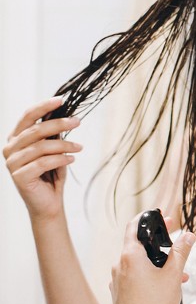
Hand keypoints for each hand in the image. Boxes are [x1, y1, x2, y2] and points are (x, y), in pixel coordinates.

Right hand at [3, 97, 81, 220]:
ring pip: (41, 147)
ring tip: (79, 148)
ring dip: (64, 145)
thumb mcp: (54, 150)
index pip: (27, 117)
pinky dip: (60, 159)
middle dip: (59, 124)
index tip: (61, 100)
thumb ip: (54, 134)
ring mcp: (12, 163)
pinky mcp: (19, 176)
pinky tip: (72, 159)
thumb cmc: (51, 175)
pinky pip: (42, 162)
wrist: (48, 203)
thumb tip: (64, 115)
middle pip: (35, 130)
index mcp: (15, 139)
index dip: (43, 106)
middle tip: (78, 122)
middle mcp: (10, 149)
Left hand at [110, 211, 195, 303]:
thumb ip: (181, 251)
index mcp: (129, 257)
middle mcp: (119, 267)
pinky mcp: (119, 296)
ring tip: (180, 275)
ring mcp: (117, 283)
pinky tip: (166, 289)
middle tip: (178, 245)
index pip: (134, 227)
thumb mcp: (174, 274)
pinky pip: (134, 280)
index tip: (164, 219)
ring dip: (158, 265)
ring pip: (139, 266)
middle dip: (161, 247)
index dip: (149, 219)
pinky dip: (149, 278)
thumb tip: (188, 235)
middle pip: (139, 247)